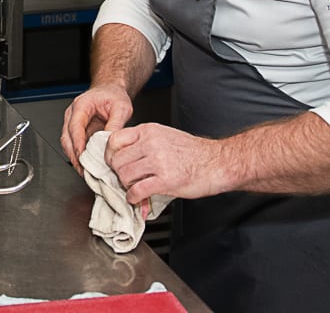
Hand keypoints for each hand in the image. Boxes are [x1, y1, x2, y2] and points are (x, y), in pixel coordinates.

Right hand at [60, 83, 132, 173]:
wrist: (111, 92)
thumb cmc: (113, 96)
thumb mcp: (122, 107)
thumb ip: (116, 123)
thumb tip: (110, 141)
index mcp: (81, 106)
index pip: (74, 127)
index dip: (77, 144)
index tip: (82, 157)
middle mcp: (73, 115)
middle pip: (66, 138)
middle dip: (74, 156)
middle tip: (84, 171)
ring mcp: (73, 124)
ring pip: (67, 144)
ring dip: (75, 159)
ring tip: (86, 172)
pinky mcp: (77, 133)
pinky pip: (74, 147)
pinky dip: (79, 157)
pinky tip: (88, 167)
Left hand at [105, 123, 220, 207]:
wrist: (219, 162)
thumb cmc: (194, 152)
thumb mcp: (166, 137)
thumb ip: (144, 144)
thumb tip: (125, 159)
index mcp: (149, 130)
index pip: (115, 139)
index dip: (110, 154)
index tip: (113, 163)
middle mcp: (151, 143)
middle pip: (117, 160)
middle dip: (118, 173)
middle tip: (125, 179)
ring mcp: (158, 161)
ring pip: (124, 175)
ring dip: (126, 186)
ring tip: (134, 188)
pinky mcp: (166, 180)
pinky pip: (137, 190)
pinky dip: (133, 198)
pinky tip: (138, 199)